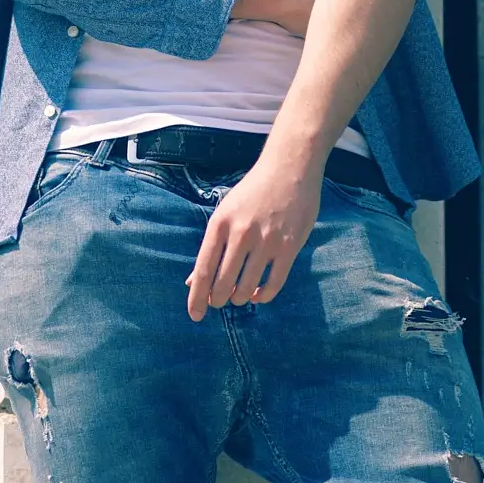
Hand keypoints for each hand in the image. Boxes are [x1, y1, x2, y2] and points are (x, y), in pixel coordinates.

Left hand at [186, 151, 320, 319]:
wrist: (291, 167)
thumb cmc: (254, 191)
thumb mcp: (225, 212)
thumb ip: (212, 247)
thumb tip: (192, 281)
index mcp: (220, 224)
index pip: (203, 271)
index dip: (196, 298)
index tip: (195, 316)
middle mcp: (241, 233)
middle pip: (222, 284)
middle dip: (218, 301)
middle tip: (219, 302)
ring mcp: (267, 240)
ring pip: (247, 288)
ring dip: (240, 298)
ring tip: (239, 295)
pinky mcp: (290, 245)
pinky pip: (274, 283)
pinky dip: (264, 296)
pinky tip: (259, 294)